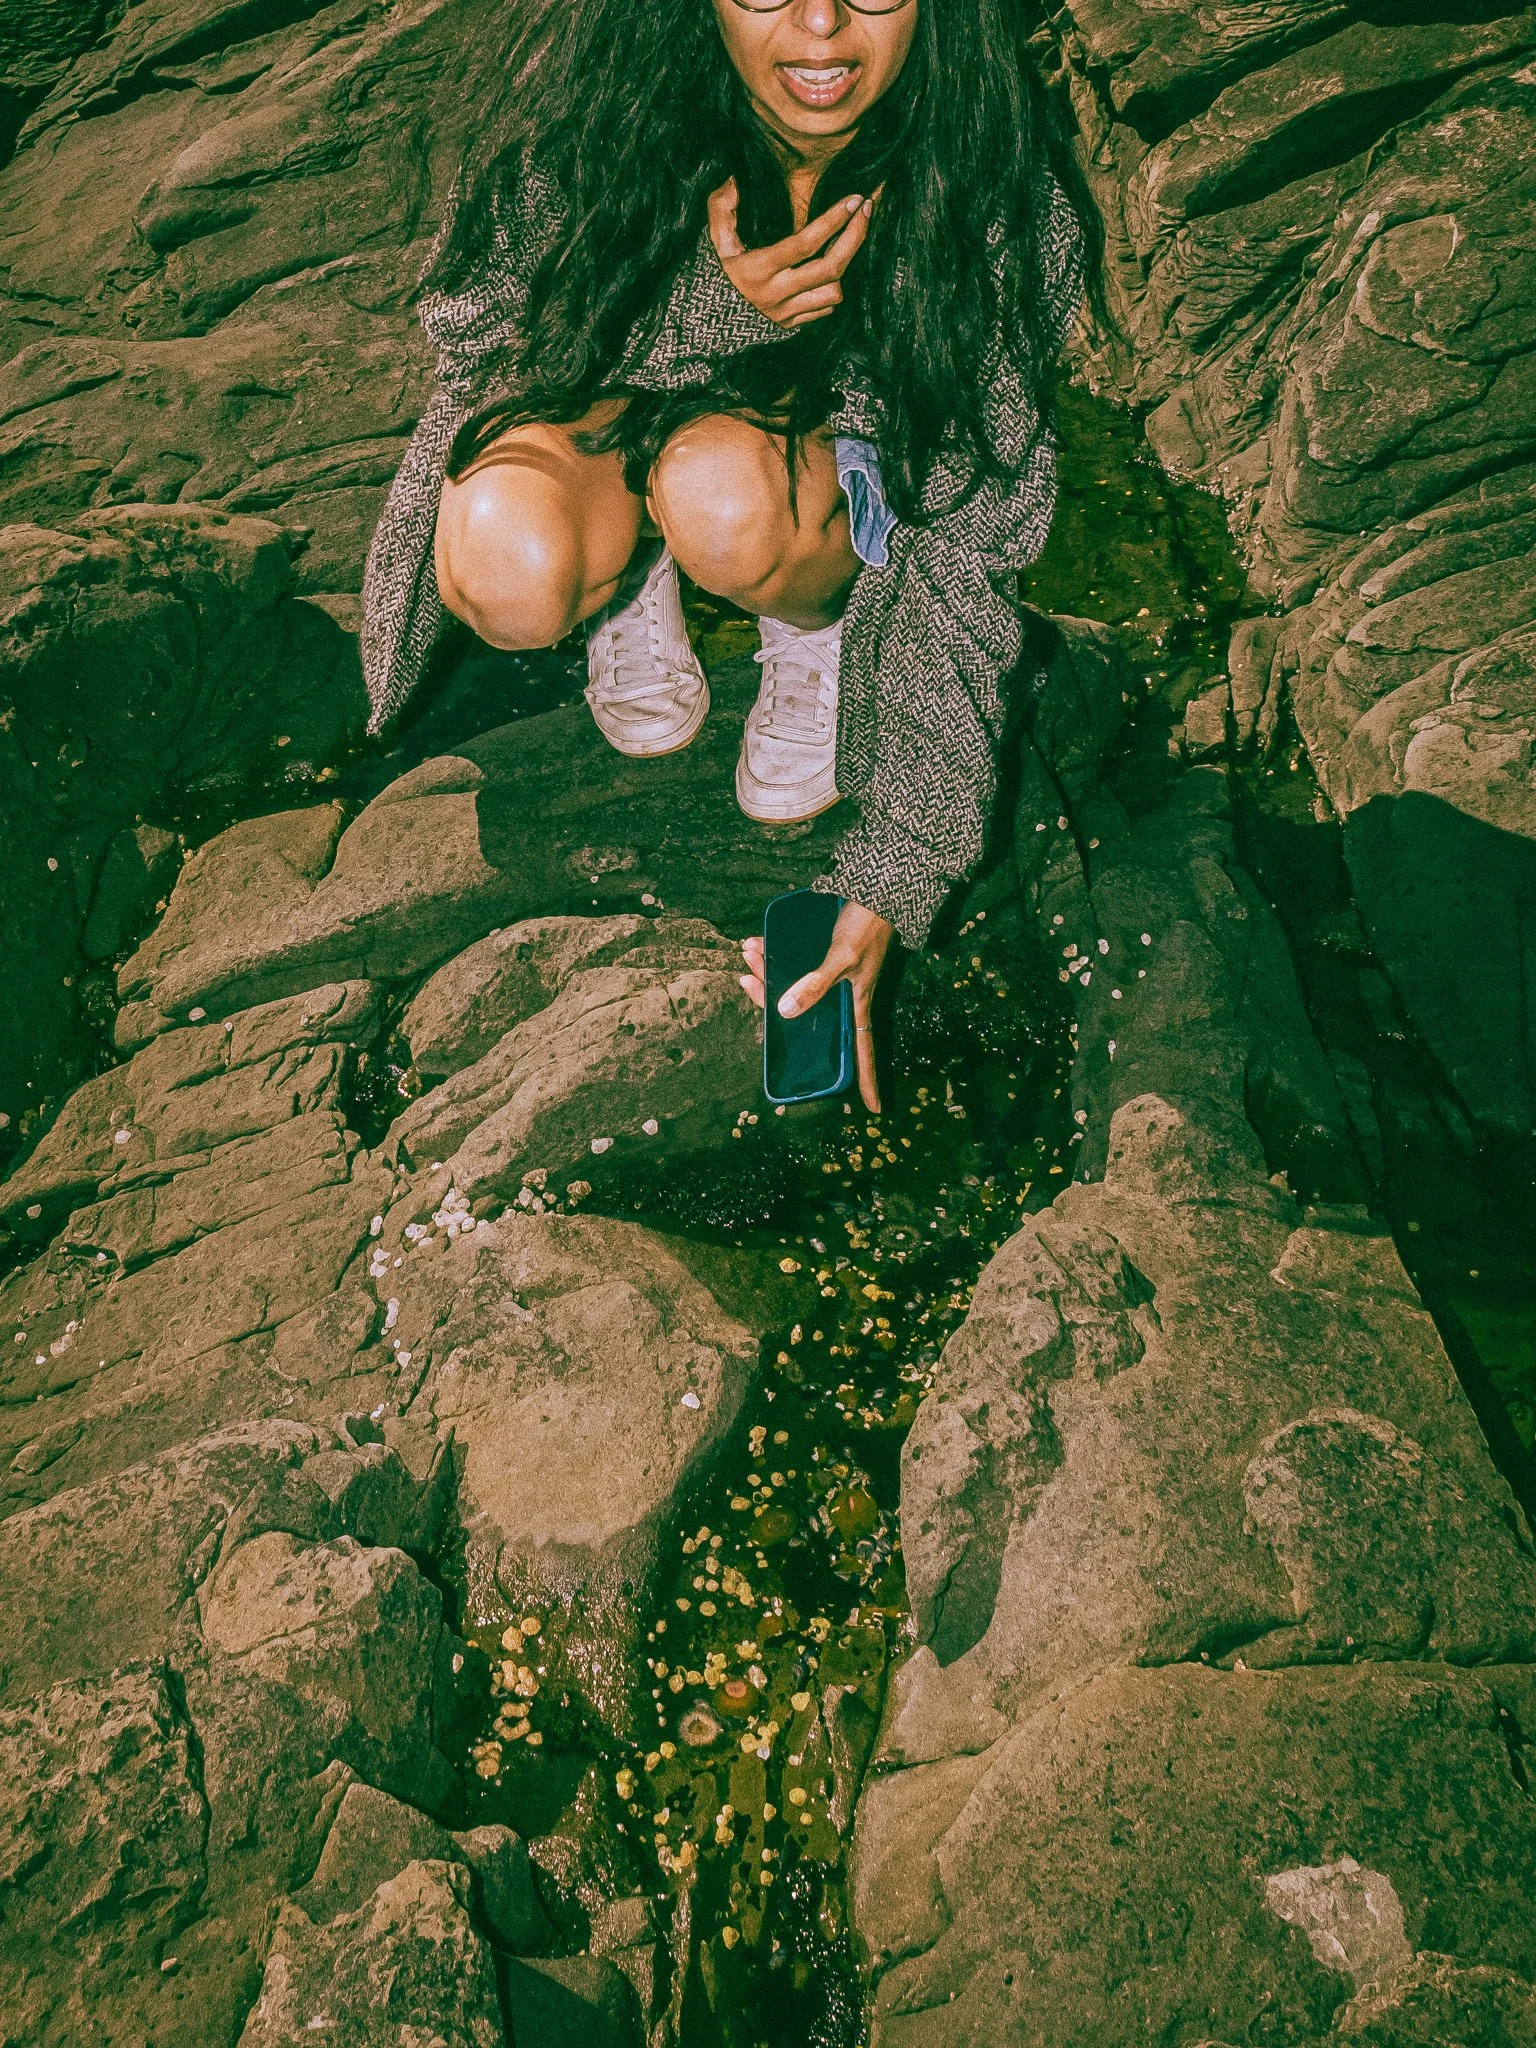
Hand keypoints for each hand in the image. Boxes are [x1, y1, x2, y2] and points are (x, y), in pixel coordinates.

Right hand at [707, 178, 873, 328]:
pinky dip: (831, 288)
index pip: (805, 244)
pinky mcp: (790, 326)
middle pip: (830, 268)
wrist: (705, 324)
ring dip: (843, 268)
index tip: (853, 200)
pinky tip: (832, 268)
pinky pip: (823, 309)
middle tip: (866, 211)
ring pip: (832, 293)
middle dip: (854, 238)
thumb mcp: (713, 240)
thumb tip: (734, 179)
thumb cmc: (712, 273)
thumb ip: (721, 208)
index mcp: (758, 269)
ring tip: (847, 241)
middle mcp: (776, 294)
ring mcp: (785, 313)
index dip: (833, 221)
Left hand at [740, 900, 893, 1112]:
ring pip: (792, 987)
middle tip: (746, 982)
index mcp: (855, 1003)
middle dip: (771, 1002)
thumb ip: (815, 986)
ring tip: (748, 952)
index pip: (862, 1051)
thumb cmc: (868, 924)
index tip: (872, 1108)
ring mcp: (832, 976)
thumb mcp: (841, 958)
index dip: (866, 1079)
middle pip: (805, 1015)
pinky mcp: (824, 955)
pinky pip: (793, 965)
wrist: (876, 885)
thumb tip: (785, 1013)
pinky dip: (774, 957)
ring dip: (766, 973)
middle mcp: (843, 995)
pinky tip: (758, 944)